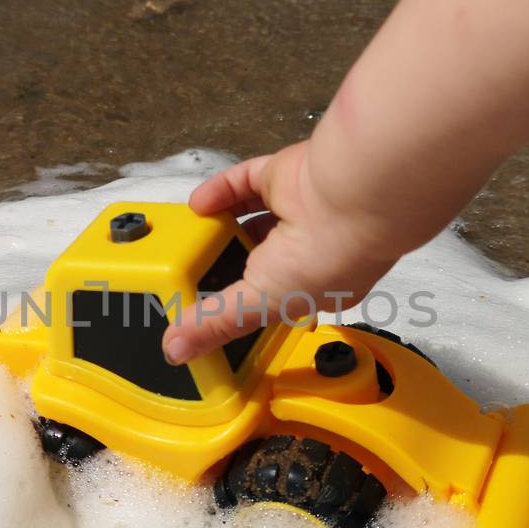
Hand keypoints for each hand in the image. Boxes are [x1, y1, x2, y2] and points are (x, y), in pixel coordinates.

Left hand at [161, 142, 399, 364]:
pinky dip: (220, 192)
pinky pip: (244, 183)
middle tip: (186, 275)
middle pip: (256, 259)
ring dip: (219, 228)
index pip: (270, 301)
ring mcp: (296, 212)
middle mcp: (307, 250)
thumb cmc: (328, 258)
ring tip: (188, 241)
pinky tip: (198, 205)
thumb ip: (217, 323)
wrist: (352, 197)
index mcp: (315, 288)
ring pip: (249, 220)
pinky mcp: (283, 176)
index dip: (241, 306)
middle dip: (225, 266)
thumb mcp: (262, 303)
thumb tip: (176, 351)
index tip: (205, 314)